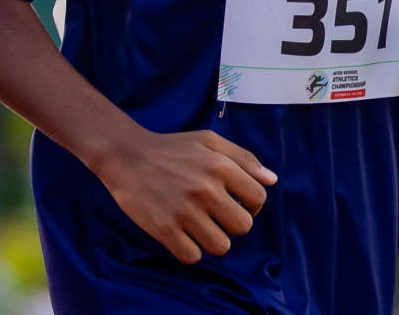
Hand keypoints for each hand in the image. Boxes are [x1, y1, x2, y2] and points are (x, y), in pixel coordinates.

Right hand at [93, 128, 276, 263]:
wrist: (126, 155)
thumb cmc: (172, 148)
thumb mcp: (209, 142)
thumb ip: (243, 158)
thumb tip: (271, 180)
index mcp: (220, 166)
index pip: (258, 198)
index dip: (252, 205)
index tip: (236, 203)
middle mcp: (206, 189)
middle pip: (243, 227)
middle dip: (233, 224)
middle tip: (217, 216)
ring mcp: (184, 211)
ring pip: (220, 246)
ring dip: (213, 240)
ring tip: (200, 226)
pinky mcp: (164, 229)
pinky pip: (192, 256)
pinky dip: (190, 250)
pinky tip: (182, 234)